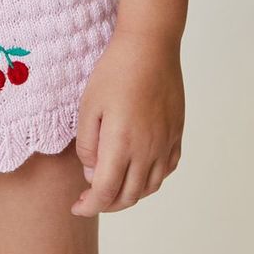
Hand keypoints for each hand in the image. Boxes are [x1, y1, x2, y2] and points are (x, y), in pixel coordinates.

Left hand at [70, 24, 183, 214]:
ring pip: (149, 187)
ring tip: (112, 187)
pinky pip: (166, 170)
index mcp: (123, 145)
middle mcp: (148, 151)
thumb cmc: (115, 72)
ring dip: (129, 195)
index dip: (89, 206)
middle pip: (129, 196)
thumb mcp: (88, 105)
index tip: (77, 207)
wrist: (150, 46)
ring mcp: (166, 144)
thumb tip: (91, 174)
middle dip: (107, 204)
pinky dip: (150, 180)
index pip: (106, 192)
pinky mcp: (176, 134)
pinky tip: (138, 172)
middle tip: (90, 199)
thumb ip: (87, 145)